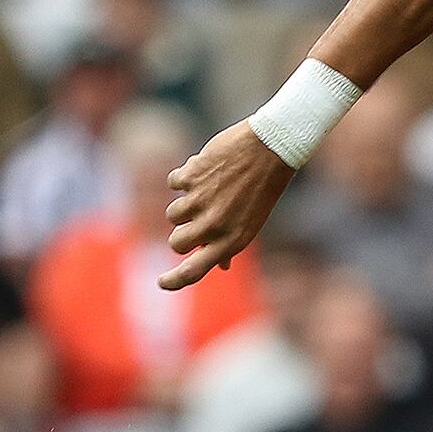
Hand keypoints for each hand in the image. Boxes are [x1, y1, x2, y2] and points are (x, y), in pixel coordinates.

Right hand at [160, 121, 295, 290]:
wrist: (271, 148)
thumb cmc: (264, 187)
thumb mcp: (252, 221)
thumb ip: (230, 243)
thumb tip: (221, 266)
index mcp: (231, 241)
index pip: (194, 271)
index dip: (174, 280)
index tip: (161, 283)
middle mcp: (214, 225)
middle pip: (176, 243)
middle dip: (181, 233)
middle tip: (195, 220)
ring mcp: (200, 201)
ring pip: (173, 214)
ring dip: (184, 203)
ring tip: (208, 189)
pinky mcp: (191, 177)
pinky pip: (173, 183)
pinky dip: (185, 176)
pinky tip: (206, 168)